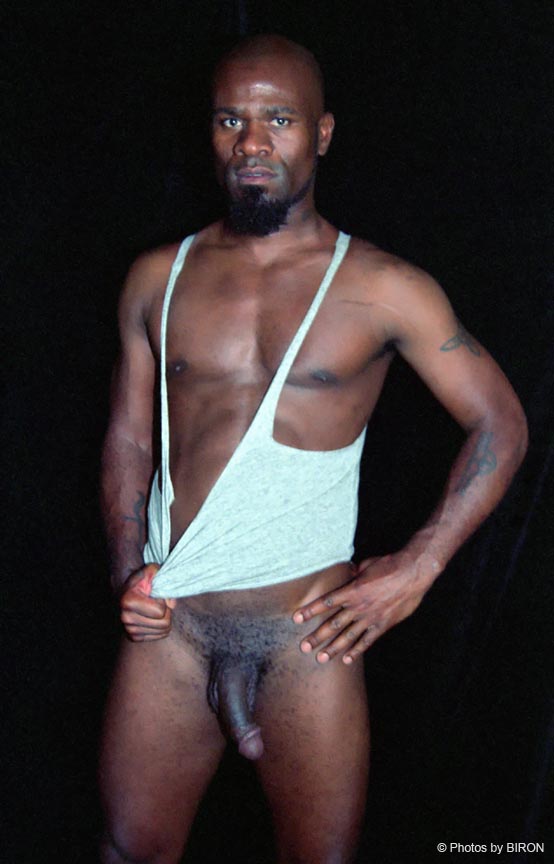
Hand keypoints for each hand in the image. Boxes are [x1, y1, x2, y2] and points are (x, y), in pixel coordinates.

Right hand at [119, 563, 176, 641]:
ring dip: (164, 619)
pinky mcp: (133, 637)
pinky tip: (152, 617)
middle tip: (158, 603)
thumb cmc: (142, 581)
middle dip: (167, 612)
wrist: (127, 591)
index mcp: (128, 602)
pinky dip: (160, 627)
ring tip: (154, 609)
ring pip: (163, 631)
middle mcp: (126, 618)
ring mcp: (129, 630)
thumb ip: (164, 579)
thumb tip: (171, 604)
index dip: (163, 601)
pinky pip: (159, 636)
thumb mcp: (151, 571)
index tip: (155, 595)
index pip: (160, 611)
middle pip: (164, 624)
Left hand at [292, 553, 436, 663]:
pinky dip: (356, 650)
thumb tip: (348, 573)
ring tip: (321, 658)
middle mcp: (358, 606)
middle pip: (333, 624)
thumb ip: (354, 573)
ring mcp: (371, 617)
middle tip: (303, 647)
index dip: (310, 610)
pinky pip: (367, 640)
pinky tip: (346, 659)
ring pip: (348, 636)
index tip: (296, 618)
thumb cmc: (389, 564)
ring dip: (333, 648)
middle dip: (317, 636)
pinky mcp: (383, 624)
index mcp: (352, 590)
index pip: (326, 602)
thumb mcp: (366, 565)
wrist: (413, 572)